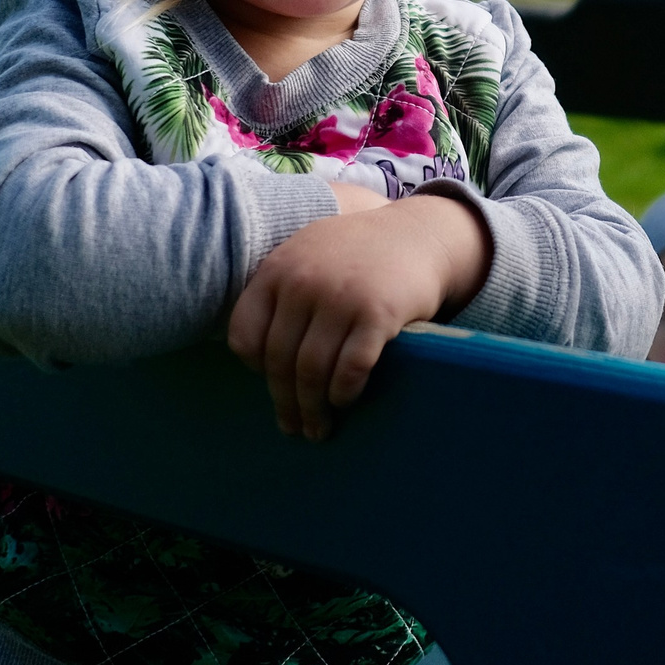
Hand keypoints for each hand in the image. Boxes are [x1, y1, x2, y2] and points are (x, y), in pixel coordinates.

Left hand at [227, 192, 489, 439]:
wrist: (419, 234)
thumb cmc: (358, 252)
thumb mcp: (307, 253)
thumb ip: (279, 290)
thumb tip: (259, 356)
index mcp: (277, 270)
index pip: (245, 335)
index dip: (254, 368)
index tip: (270, 382)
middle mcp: (303, 283)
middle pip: (279, 361)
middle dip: (285, 403)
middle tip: (292, 428)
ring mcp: (340, 298)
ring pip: (312, 371)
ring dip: (313, 409)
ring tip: (318, 430)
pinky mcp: (378, 314)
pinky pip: (351, 368)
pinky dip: (344, 393)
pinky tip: (345, 402)